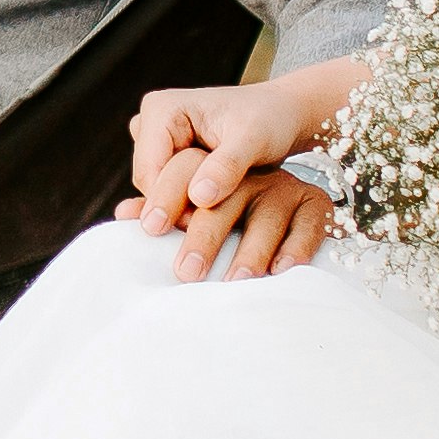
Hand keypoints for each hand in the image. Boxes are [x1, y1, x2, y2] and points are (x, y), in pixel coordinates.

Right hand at [117, 72, 335, 277]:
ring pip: (157, 191)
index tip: (194, 229)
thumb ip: (226, 166)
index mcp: (162, 109)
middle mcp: (153, 123)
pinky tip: (205, 229)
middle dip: (175, 210)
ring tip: (209, 233)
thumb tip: (199, 197)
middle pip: (150, 182)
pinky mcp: (170, 159)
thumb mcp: (254, 139)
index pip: (150, 171)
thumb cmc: (270, 120)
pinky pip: (169, 192)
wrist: (282, 115)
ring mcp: (159, 142)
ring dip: (182, 212)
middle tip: (198, 243)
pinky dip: (187, 209)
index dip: (169, 203)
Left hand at [158, 162, 335, 281]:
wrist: (288, 156)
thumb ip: (160, 204)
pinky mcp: (315, 203)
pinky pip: (310, 223)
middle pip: (225, 201)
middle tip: (186, 272)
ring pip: (267, 215)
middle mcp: (250, 174)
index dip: (168, 198)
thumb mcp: (194, 200)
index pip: (187, 172)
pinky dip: (296, 247)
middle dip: (204, 236)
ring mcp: (284, 187)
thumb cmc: (224, 208)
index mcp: (214, 166)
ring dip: (251, 250)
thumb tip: (123, 215)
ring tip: (235, 282)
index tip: (151, 229)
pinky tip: (281, 272)